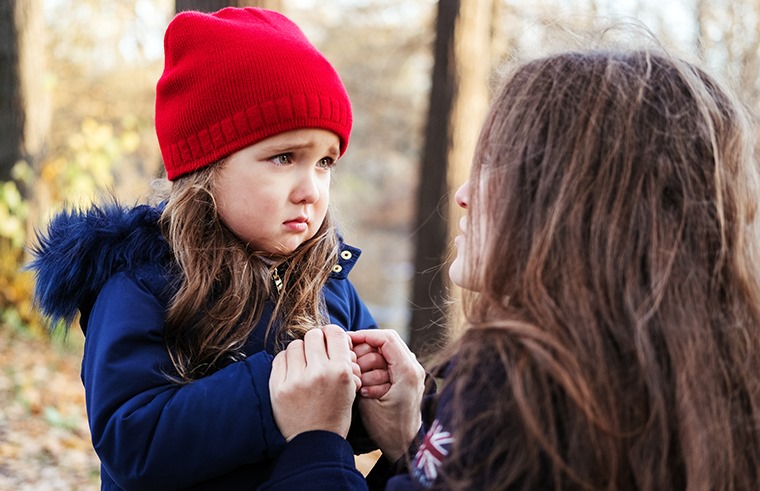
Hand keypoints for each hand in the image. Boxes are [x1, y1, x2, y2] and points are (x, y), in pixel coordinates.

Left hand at [269, 325, 360, 440]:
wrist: (314, 442)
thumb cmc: (335, 413)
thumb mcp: (350, 387)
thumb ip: (344, 361)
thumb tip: (334, 336)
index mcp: (340, 371)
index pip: (335, 333)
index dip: (331, 335)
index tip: (328, 341)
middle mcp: (319, 372)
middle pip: (313, 335)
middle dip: (316, 342)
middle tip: (316, 354)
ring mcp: (296, 380)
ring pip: (295, 344)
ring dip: (300, 351)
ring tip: (303, 365)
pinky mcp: (278, 387)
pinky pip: (280, 358)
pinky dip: (286, 361)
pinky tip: (292, 372)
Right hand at [348, 329, 424, 461]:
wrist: (405, 446)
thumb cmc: (387, 428)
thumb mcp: (367, 401)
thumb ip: (359, 375)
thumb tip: (347, 355)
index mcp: (407, 370)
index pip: (386, 338)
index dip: (364, 336)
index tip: (346, 341)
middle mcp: (413, 367)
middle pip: (384, 343)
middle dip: (364, 352)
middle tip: (350, 366)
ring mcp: (411, 372)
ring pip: (384, 353)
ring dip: (368, 362)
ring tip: (359, 381)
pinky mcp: (406, 378)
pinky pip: (387, 363)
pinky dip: (374, 369)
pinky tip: (364, 384)